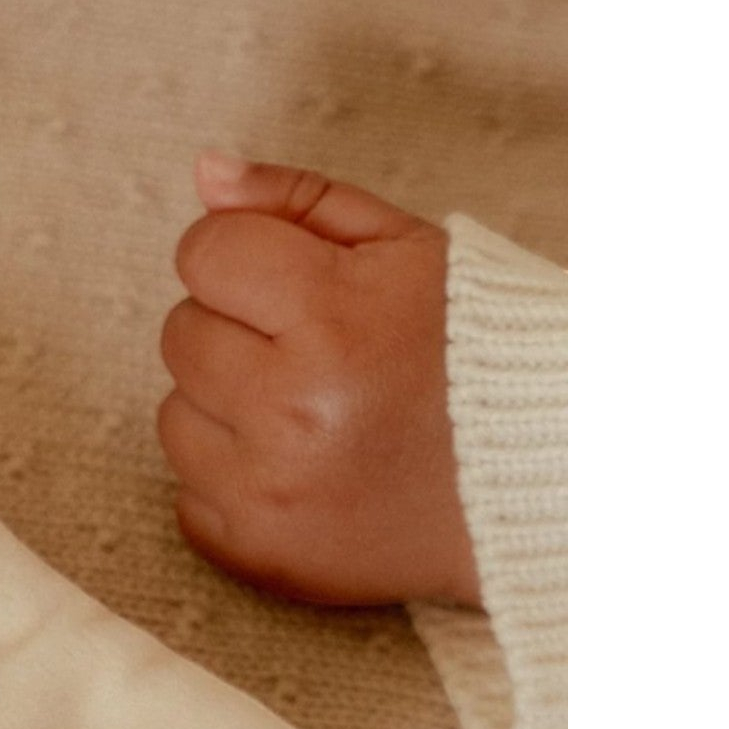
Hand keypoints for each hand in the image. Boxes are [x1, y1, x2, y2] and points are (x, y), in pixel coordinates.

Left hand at [156, 152, 480, 608]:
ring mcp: (273, 491)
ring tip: (316, 412)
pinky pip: (187, 498)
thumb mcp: (407, 248)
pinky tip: (305, 468)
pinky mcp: (265, 554)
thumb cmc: (479, 349)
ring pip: (173, 416)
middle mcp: (295, 408)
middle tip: (320, 353)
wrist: (555, 482)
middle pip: (180, 333)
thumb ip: (296, 201)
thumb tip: (204, 173)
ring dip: (229, 407)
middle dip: (238, 332)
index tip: (295, 282)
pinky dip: (233, 481)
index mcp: (334, 317)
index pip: (203, 253)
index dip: (245, 258)